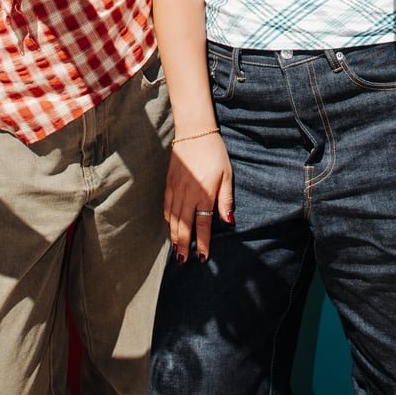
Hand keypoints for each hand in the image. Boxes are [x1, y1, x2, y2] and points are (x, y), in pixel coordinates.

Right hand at [164, 133, 233, 263]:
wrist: (194, 133)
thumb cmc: (215, 153)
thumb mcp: (227, 175)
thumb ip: (226, 200)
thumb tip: (229, 221)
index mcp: (204, 194)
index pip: (202, 225)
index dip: (203, 242)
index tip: (203, 257)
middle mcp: (187, 195)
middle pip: (184, 226)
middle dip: (184, 245)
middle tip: (183, 261)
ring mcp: (175, 189)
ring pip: (173, 219)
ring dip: (174, 236)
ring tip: (176, 250)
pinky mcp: (168, 183)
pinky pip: (167, 206)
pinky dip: (168, 219)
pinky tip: (170, 226)